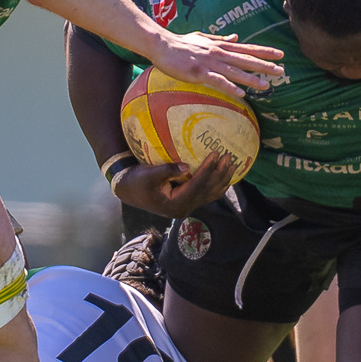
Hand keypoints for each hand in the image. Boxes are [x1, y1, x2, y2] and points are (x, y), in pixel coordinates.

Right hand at [114, 154, 236, 219]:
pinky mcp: (186, 201)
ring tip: (232, 164)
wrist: (128, 190)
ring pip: (210, 193)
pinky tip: (225, 176)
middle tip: (229, 156)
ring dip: (222, 179)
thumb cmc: (136, 181)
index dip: (208, 169)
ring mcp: (187, 206)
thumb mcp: (149, 174)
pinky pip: (206, 194)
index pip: (197, 185)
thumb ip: (168, 170)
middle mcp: (184, 207)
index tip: (216, 154)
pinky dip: (217, 185)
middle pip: (207, 190)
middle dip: (220, 173)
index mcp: (176, 203)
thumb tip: (187, 167)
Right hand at [148, 30, 283, 96]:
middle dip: (265, 66)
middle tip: (282, 71)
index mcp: (221, 46)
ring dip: (251, 80)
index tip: (280, 54)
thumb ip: (221, 39)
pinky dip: (229, 87)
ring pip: (235, 72)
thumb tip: (236, 37)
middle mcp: (219, 53)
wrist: (162, 45)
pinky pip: (217, 81)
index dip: (265, 51)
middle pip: (246, 60)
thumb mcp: (204, 38)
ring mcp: (209, 63)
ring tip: (266, 86)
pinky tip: (241, 95)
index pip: (247, 48)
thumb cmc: (181, 43)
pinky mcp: (199, 73)